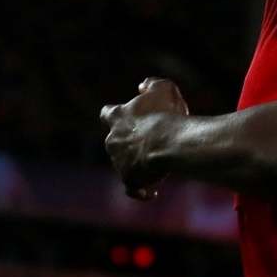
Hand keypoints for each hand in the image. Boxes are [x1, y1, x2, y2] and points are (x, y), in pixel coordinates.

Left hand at [100, 78, 190, 199]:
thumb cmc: (167, 115)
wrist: (168, 143)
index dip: (116, 116)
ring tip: (160, 166)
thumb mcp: (163, 89)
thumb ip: (152, 84)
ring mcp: (118, 162)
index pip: (107, 113)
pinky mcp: (129, 179)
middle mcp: (112, 140)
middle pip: (115, 142)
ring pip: (125, 164)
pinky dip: (141, 190)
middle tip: (152, 142)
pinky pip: (133, 188)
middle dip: (129, 143)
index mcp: (117, 117)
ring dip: (138, 165)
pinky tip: (151, 192)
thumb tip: (142, 86)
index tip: (127, 118)